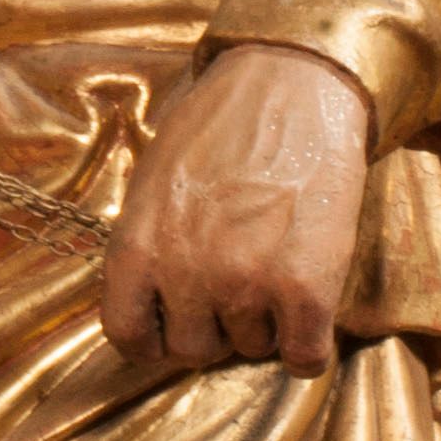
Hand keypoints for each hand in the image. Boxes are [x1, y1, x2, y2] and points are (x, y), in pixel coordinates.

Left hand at [102, 44, 369, 375]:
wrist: (293, 82)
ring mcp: (245, 284)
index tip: (178, 321)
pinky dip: (309, 344)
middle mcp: (184, 274)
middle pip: (196, 348)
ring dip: (267, 323)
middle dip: (217, 322)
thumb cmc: (221, 122)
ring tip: (278, 263)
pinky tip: (311, 308)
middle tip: (241, 276)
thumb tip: (149, 298)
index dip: (157, 335)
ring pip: (253, 350)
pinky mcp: (305, 288)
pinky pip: (304, 358)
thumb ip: (148, 243)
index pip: (129, 335)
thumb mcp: (154, 179)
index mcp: (138, 247)